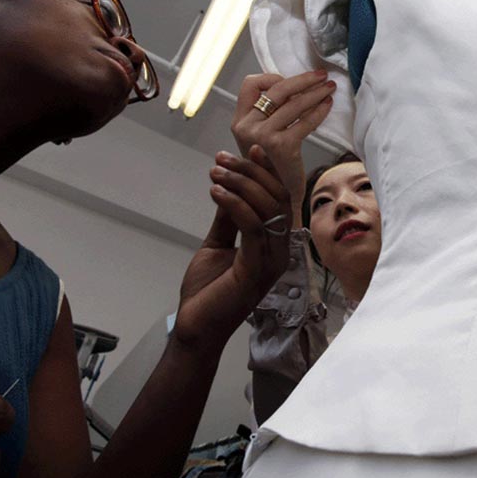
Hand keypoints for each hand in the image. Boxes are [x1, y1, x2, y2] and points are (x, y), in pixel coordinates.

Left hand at [173, 148, 291, 347]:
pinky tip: (215, 192)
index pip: (280, 200)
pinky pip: (253, 226)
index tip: (252, 149)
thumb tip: (231, 188)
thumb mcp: (217, 244)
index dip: (269, 172)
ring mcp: (271, 262)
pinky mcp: (256, 269)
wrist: (195, 328)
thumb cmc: (207, 293)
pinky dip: (234, 204)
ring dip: (240, 184)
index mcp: (274, 245)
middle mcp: (279, 252)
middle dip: (251, 172)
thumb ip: (228, 218)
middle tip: (222, 160)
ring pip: (267, 209)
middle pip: (277, 199)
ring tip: (215, 172)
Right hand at [230, 72, 335, 224]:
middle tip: (321, 76)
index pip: (250, 85)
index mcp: (239, 122)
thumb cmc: (274, 169)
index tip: (292, 83)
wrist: (275, 203)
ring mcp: (261, 137)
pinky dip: (319, 111)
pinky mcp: (280, 146)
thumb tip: (296, 87)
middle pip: (276, 89)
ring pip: (293, 103)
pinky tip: (328, 106)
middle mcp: (245, 127)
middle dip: (303, 80)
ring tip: (330, 88)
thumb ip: (269, 116)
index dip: (272, 78)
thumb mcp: (262, 141)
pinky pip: (304, 121)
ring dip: (315, 92)